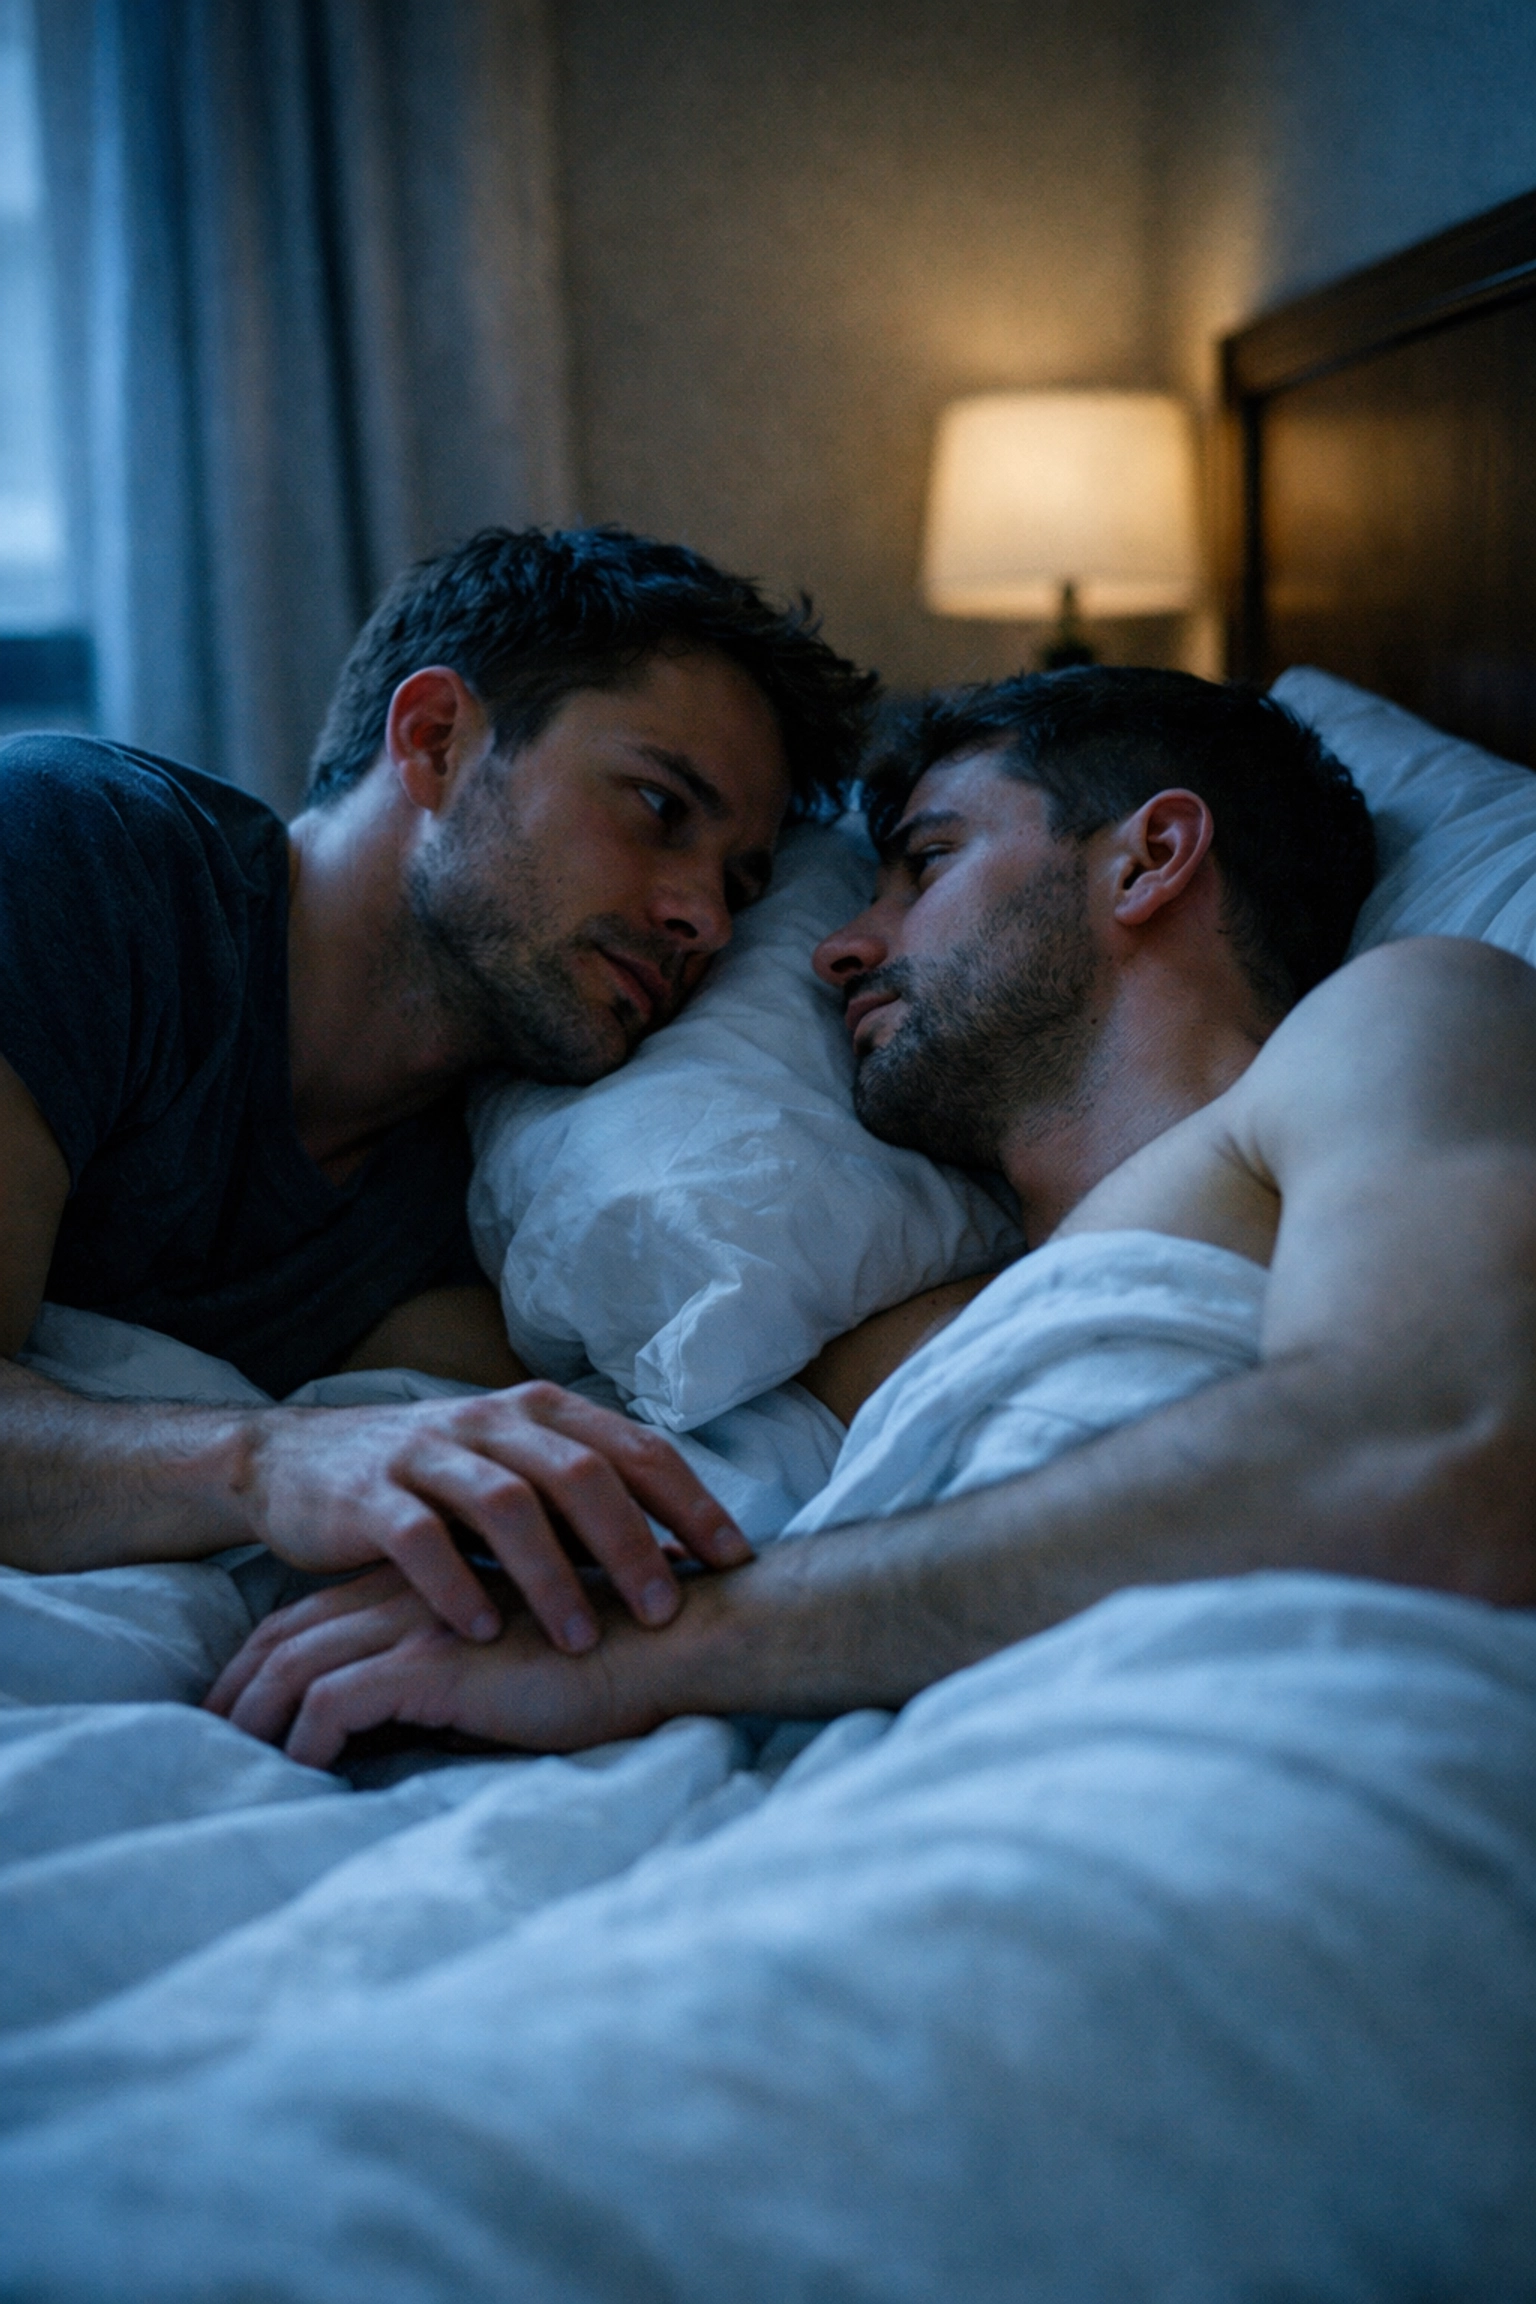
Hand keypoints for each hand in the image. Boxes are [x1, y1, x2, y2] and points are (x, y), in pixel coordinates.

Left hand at [204, 1565, 672, 1766]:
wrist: (674, 1639)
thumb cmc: (615, 1656)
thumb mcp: (520, 1659)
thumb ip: (463, 1672)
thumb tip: (412, 1731)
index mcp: (430, 1580)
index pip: (319, 1611)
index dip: (271, 1652)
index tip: (241, 1701)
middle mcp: (414, 1588)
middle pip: (288, 1629)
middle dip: (239, 1682)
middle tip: (209, 1732)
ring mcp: (422, 1619)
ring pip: (297, 1662)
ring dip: (256, 1714)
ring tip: (234, 1759)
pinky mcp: (437, 1659)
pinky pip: (335, 1702)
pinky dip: (307, 1739)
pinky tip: (303, 1773)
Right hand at [242, 1381, 750, 1652]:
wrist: (299, 1463)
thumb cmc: (434, 1484)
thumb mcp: (516, 1475)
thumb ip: (586, 1507)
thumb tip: (685, 1557)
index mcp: (543, 1413)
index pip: (638, 1449)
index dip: (692, 1502)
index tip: (736, 1561)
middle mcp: (492, 1421)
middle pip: (582, 1473)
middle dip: (631, 1544)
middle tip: (666, 1610)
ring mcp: (429, 1453)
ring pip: (506, 1504)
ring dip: (550, 1575)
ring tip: (583, 1639)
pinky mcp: (369, 1494)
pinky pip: (418, 1537)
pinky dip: (454, 1584)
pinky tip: (480, 1632)